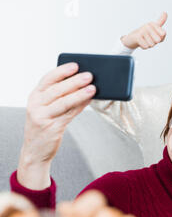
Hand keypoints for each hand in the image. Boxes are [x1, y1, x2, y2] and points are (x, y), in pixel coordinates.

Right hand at [17, 62, 95, 189]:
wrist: (35, 151)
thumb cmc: (45, 126)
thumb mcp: (46, 109)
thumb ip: (59, 97)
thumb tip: (82, 84)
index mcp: (34, 96)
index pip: (47, 79)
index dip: (62, 71)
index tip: (75, 65)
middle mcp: (35, 105)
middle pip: (57, 89)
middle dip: (75, 81)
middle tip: (90, 75)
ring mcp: (42, 116)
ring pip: (64, 102)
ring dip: (80, 94)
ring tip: (93, 88)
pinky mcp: (51, 127)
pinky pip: (69, 114)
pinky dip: (80, 106)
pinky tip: (89, 100)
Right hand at [121, 12, 167, 49]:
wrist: (132, 38)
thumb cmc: (145, 34)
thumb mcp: (155, 28)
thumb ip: (161, 22)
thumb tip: (165, 12)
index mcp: (153, 24)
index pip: (163, 34)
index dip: (161, 38)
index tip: (155, 35)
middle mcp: (148, 25)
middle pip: (158, 40)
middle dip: (154, 43)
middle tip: (148, 39)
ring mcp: (142, 30)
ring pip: (152, 44)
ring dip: (148, 45)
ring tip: (144, 40)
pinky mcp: (137, 36)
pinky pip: (146, 46)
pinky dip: (143, 47)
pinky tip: (140, 42)